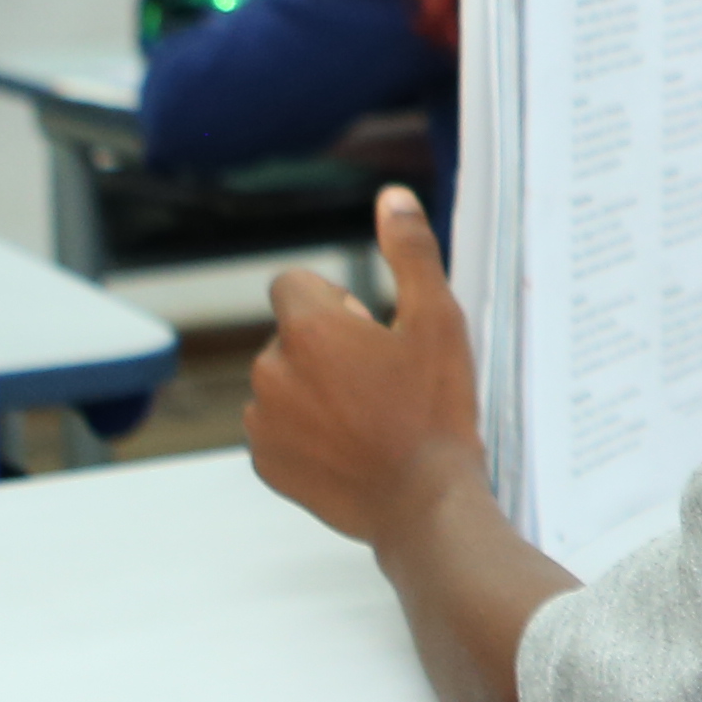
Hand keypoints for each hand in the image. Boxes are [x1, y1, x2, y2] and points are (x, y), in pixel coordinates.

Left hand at [252, 187, 484, 549]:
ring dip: (313, 388)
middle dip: (325, 347)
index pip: (291, 284)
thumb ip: (410, 252)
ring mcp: (263, 421)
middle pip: (290, 335)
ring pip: (282, 381)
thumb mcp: (438, 321)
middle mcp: (270, 370)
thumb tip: (391, 197)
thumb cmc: (434, 411)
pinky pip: (277, 428)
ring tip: (366, 417)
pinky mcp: (265, 463)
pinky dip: (305, 431)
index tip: (370, 332)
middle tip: (379, 380)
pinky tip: (349, 446)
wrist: (423, 504)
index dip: (333, 300)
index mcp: (307, 329)